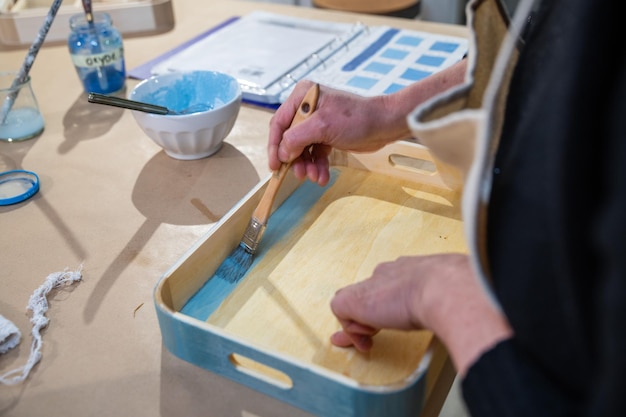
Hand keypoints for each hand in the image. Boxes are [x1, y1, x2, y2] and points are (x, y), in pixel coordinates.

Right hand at [267, 61, 467, 185]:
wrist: (384, 125)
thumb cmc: (356, 119)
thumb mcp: (322, 127)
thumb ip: (297, 138)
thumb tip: (282, 153)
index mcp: (302, 97)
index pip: (279, 123)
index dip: (274, 146)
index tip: (274, 166)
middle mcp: (307, 108)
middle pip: (290, 139)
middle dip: (295, 159)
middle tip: (300, 175)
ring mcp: (317, 122)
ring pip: (303, 149)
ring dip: (307, 165)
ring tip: (315, 177)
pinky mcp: (327, 135)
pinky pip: (316, 153)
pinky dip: (318, 165)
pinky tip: (322, 176)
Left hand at [329, 253, 513, 375]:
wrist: (447, 289)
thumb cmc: (460, 291)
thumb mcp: (458, 291)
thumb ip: (456, 297)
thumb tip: (473, 312)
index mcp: (414, 270)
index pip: (392, 286)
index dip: (387, 306)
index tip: (387, 320)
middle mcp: (390, 272)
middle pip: (369, 293)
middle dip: (364, 316)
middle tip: (366, 338)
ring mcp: (372, 284)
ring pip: (353, 302)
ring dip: (360, 325)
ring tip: (371, 340)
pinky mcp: (356, 299)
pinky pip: (341, 311)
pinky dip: (352, 328)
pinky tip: (369, 336)